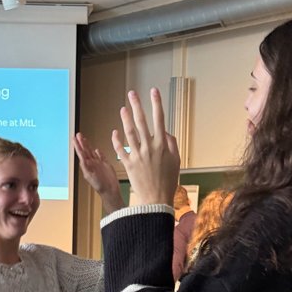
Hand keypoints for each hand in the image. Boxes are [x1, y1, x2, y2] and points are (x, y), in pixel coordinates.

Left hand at [73, 133, 123, 214]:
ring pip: (92, 152)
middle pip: (85, 150)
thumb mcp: (90, 176)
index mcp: (87, 165)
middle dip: (82, 142)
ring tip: (84, 138)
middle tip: (78, 135)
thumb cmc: (99, 185)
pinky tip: (97, 150)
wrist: (110, 190)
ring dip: (88, 145)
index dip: (77, 145)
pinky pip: (101, 156)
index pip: (81, 153)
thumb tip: (82, 160)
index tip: (74, 139)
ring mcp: (98, 164)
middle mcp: (91, 163)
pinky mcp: (105, 165)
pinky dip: (99, 153)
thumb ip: (86, 167)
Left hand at [111, 89, 179, 205]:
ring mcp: (137, 155)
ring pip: (129, 133)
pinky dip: (116, 140)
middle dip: (137, 106)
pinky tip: (114, 132)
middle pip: (142, 122)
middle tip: (132, 94)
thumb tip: (166, 132)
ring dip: (125, 119)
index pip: (159, 119)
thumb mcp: (176, 161)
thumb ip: (172, 143)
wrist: (156, 200)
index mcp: (162, 145)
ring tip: (122, 109)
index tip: (154, 91)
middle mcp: (149, 148)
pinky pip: (120, 149)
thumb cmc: (168, 181)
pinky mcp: (128, 164)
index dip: (156, 104)